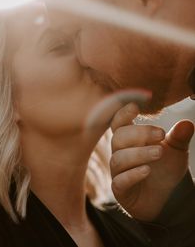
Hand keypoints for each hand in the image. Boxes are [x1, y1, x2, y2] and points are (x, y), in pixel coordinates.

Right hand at [110, 102, 193, 220]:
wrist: (166, 198)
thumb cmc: (165, 168)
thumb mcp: (176, 150)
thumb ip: (179, 137)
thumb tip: (187, 124)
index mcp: (129, 139)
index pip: (118, 122)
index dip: (123, 114)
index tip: (135, 107)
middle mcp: (119, 153)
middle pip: (118, 137)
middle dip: (138, 134)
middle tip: (160, 134)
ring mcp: (118, 172)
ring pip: (118, 158)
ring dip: (139, 154)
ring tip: (159, 152)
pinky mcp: (120, 191)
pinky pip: (119, 181)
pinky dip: (132, 175)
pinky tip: (147, 170)